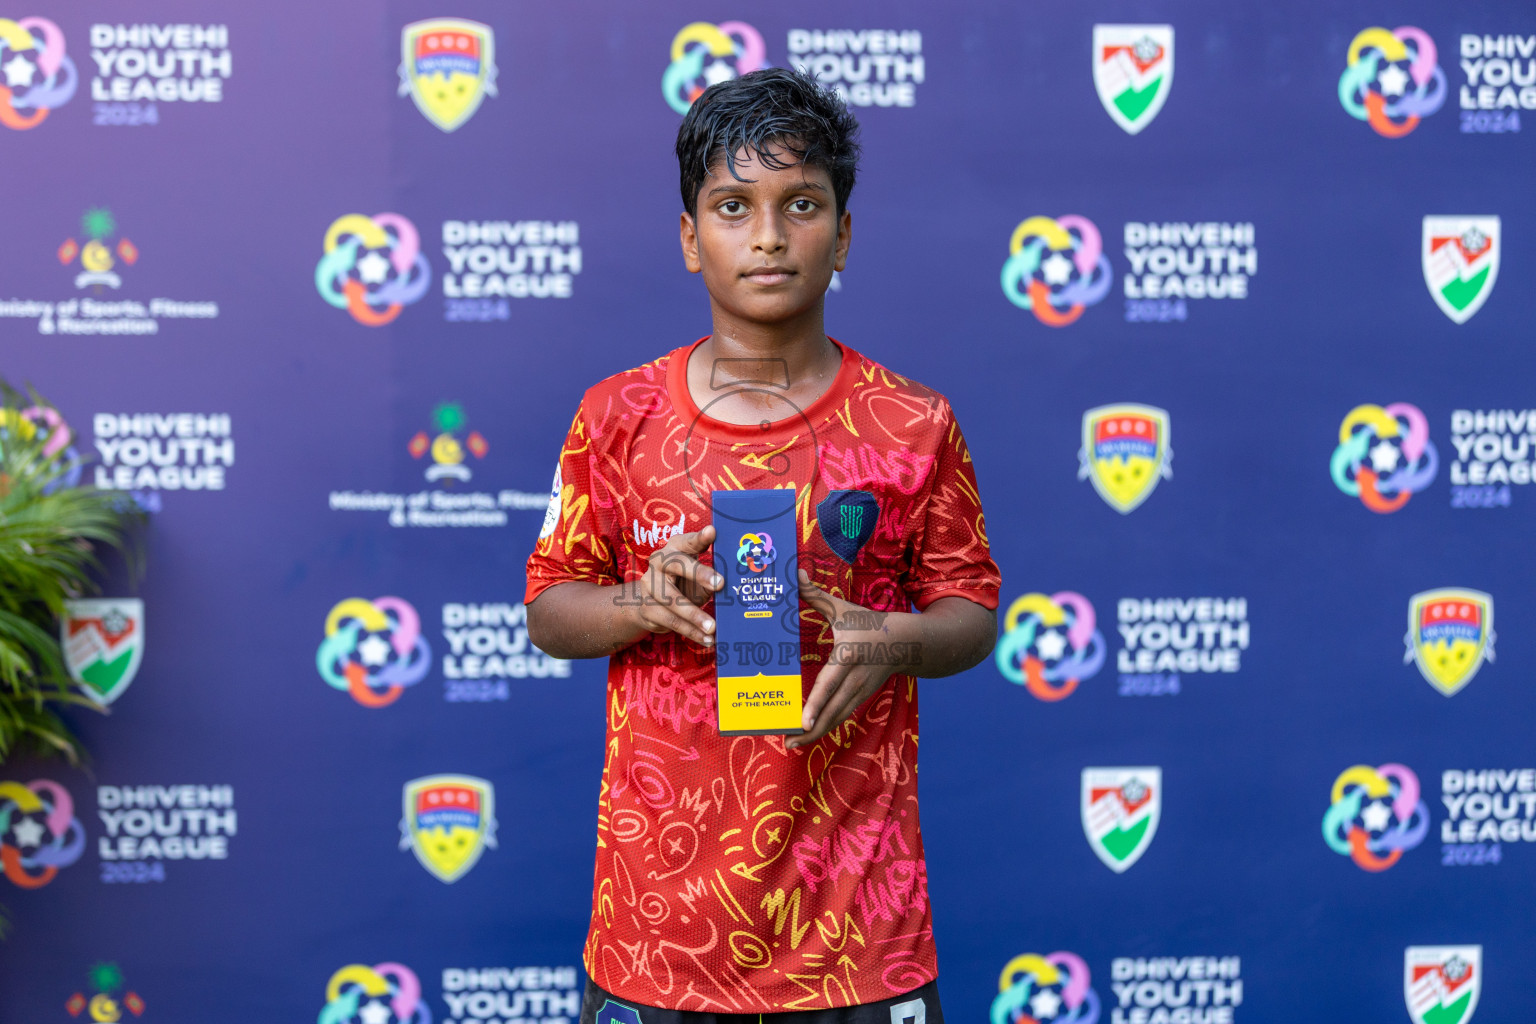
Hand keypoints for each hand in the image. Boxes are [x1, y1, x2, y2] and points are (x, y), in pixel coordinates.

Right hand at [630, 524, 721, 646]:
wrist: (650, 603)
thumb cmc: (684, 584)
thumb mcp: (698, 577)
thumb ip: (712, 576)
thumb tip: (736, 586)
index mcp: (675, 548)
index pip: (688, 540)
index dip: (700, 538)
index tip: (713, 532)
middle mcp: (659, 562)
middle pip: (677, 565)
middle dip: (699, 574)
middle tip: (720, 584)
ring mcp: (649, 585)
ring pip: (673, 600)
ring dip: (695, 615)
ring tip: (713, 627)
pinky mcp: (647, 608)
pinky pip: (671, 621)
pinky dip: (691, 632)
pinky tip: (707, 639)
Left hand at [787, 569, 918, 748]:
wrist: (908, 642)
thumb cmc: (870, 624)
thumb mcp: (844, 609)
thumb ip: (816, 595)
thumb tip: (795, 574)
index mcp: (848, 656)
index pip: (829, 684)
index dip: (816, 704)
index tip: (802, 721)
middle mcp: (854, 680)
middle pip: (831, 710)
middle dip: (809, 730)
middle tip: (787, 742)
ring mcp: (860, 692)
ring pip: (836, 718)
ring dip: (815, 734)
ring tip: (791, 745)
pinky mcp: (862, 698)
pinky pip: (841, 717)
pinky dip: (825, 727)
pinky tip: (808, 736)